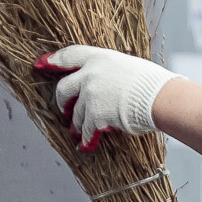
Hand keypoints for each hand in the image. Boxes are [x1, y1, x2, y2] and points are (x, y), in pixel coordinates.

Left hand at [34, 46, 174, 150]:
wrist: (160, 99)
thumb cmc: (152, 83)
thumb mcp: (127, 66)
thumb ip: (110, 72)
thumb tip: (105, 82)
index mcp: (99, 58)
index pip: (69, 55)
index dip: (54, 60)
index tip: (42, 63)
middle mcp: (90, 75)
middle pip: (63, 88)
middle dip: (62, 101)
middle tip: (64, 109)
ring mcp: (90, 95)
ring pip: (74, 113)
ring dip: (75, 124)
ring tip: (77, 133)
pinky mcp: (94, 115)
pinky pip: (86, 130)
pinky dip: (86, 139)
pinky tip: (86, 146)